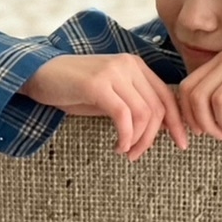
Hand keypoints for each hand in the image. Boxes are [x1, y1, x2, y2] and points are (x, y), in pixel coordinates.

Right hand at [21, 54, 187, 161]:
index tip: (182, 143)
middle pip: (158, 107)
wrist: (38, 75)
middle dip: (154, 138)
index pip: (167, 95)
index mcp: (136, 66)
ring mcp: (113, 72)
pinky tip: (117, 146)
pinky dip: (126, 137)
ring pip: (143, 114)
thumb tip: (160, 128)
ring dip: (138, 140)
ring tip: (126, 152)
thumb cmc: (74, 89)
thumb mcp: (110, 95)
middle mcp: (129, 65)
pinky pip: (124, 116)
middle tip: (138, 156)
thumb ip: (133, 104)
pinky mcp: (97, 84)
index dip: (177, 122)